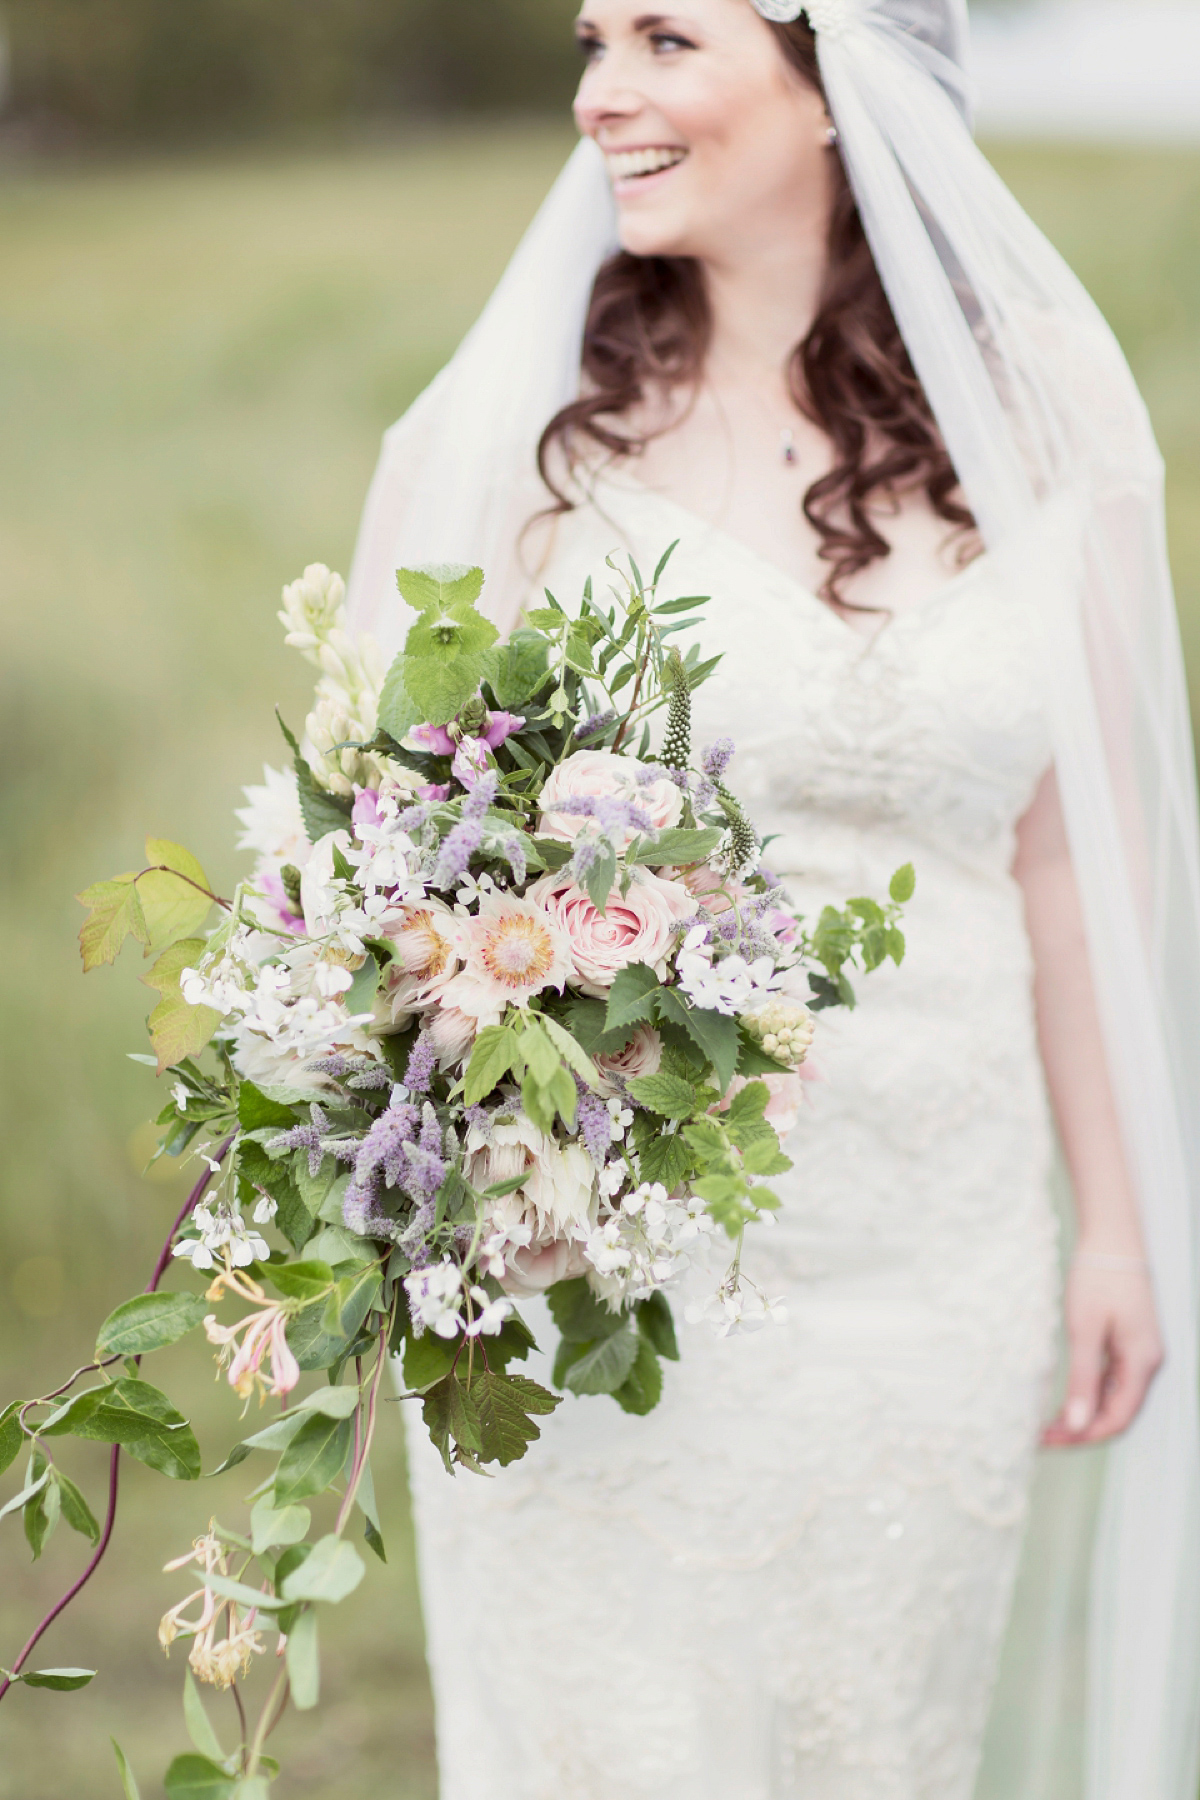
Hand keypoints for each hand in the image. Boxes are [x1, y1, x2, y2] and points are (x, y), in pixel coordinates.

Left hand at [1042, 1255, 1163, 1446]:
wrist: (1113, 1237)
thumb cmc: (1099, 1277)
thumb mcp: (1085, 1329)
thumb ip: (1083, 1378)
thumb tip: (1078, 1424)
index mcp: (1142, 1362)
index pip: (1118, 1419)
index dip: (1084, 1436)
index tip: (1050, 1442)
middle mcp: (1147, 1363)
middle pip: (1117, 1414)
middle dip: (1082, 1430)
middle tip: (1042, 1437)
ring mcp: (1139, 1353)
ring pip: (1114, 1399)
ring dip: (1084, 1414)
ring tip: (1048, 1422)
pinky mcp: (1129, 1342)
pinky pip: (1112, 1381)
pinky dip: (1090, 1394)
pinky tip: (1067, 1398)